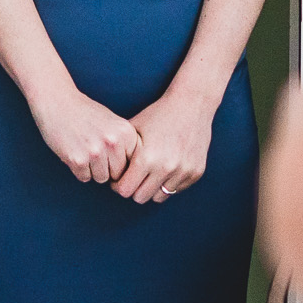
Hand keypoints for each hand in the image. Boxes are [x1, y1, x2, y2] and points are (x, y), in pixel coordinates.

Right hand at [28, 87, 140, 183]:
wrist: (57, 102)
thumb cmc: (86, 113)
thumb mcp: (114, 122)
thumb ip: (125, 143)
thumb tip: (133, 173)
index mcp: (126, 132)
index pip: (133, 163)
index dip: (121, 161)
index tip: (109, 151)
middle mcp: (113, 142)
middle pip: (118, 174)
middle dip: (107, 168)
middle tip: (95, 152)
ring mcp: (96, 151)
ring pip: (102, 178)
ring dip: (93, 170)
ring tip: (85, 150)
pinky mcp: (78, 160)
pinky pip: (84, 177)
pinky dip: (78, 169)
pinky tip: (74, 152)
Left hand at [114, 86, 216, 203]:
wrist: (191, 104)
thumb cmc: (158, 114)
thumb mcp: (133, 130)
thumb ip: (120, 153)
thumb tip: (107, 172)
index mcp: (147, 158)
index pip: (124, 190)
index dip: (118, 185)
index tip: (119, 178)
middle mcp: (166, 168)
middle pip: (140, 197)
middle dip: (134, 189)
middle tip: (133, 177)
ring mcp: (183, 171)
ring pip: (159, 197)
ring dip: (152, 188)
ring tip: (150, 173)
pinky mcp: (195, 172)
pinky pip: (176, 189)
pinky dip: (168, 182)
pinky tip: (166, 167)